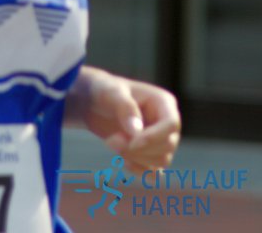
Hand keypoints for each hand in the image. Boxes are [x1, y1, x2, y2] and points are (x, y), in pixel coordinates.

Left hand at [66, 66, 180, 174]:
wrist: (93, 104)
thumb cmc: (104, 92)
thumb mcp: (111, 92)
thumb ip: (125, 108)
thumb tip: (137, 131)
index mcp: (163, 102)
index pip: (172, 124)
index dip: (154, 137)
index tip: (132, 142)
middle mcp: (166, 122)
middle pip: (168, 145)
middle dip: (139, 149)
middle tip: (111, 141)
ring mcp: (161, 140)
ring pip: (162, 160)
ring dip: (136, 158)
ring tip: (112, 144)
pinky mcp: (152, 155)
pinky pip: (154, 173)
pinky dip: (139, 171)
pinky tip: (122, 161)